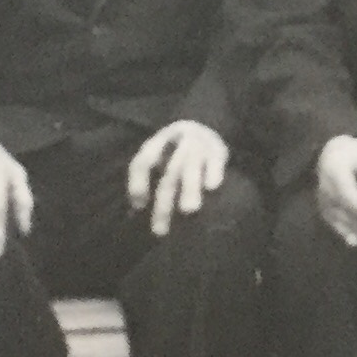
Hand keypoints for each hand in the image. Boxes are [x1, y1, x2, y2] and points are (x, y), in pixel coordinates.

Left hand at [129, 119, 230, 233]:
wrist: (206, 123)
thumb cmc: (175, 148)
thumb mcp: (157, 153)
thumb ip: (144, 176)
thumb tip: (137, 207)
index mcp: (158, 142)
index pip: (144, 161)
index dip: (138, 183)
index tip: (139, 206)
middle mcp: (177, 143)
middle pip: (169, 174)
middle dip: (164, 204)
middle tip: (160, 232)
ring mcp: (199, 144)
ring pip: (191, 168)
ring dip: (189, 189)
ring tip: (188, 211)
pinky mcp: (218, 149)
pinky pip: (215, 162)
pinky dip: (214, 172)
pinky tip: (212, 188)